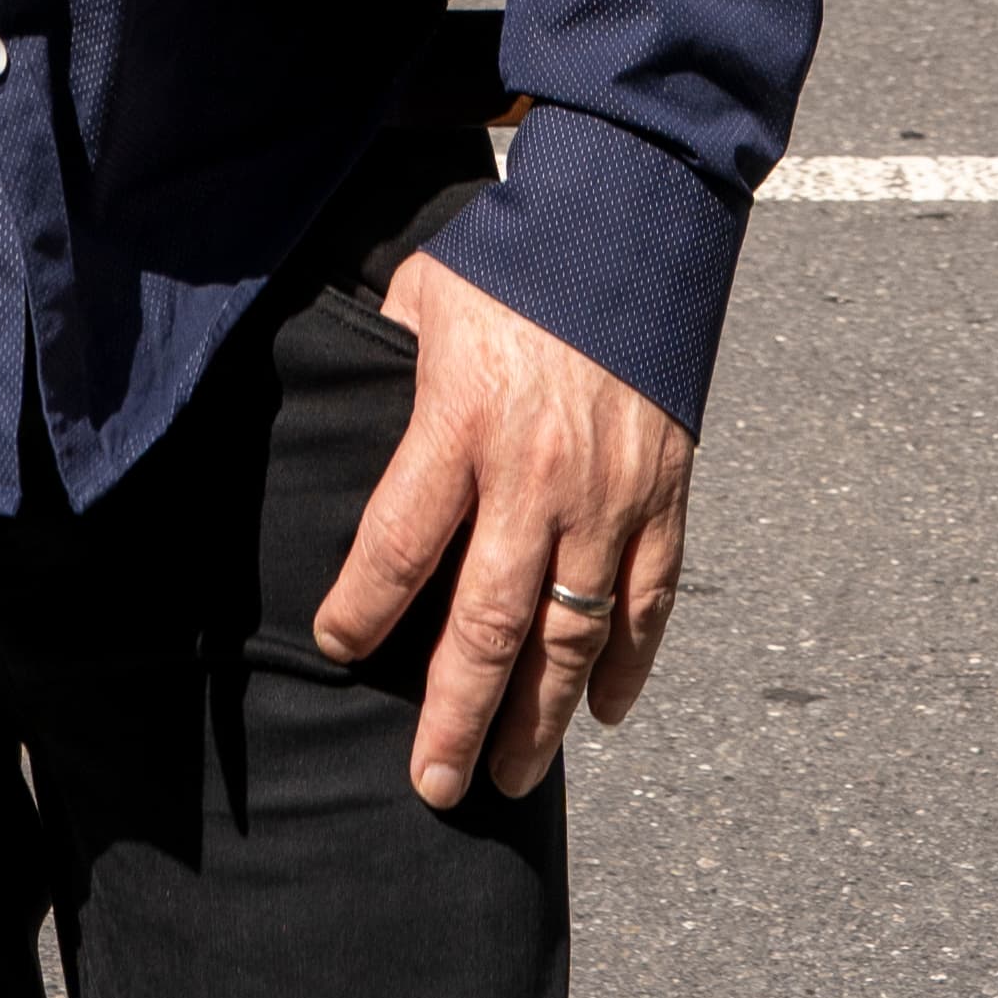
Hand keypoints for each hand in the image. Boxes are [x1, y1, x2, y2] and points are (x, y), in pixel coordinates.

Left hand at [311, 247, 692, 809]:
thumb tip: (333, 413)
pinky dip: (629, 663)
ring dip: (539, 715)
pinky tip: (604, 712)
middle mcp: (536, 472)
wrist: (631, 213)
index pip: (399, 544)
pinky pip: (648, 601)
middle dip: (454, 713)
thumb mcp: (422, 297)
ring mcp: (609, 492)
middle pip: (486, 622)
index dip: (362, 607)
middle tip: (432, 784)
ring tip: (507, 775)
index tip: (337, 648)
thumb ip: (386, 369)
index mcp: (461, 419)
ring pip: (571, 633)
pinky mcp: (664, 492)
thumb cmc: (510, 255)